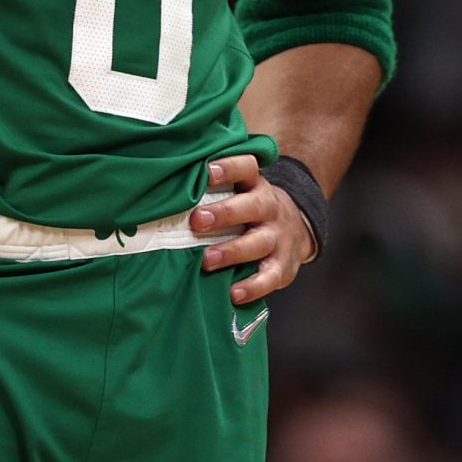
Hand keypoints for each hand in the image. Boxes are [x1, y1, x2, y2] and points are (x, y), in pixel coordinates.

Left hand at [192, 155, 314, 304]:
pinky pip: (269, 277)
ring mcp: (278, 237)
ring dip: (232, 251)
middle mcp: (269, 208)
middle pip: (252, 206)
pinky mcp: (282, 266)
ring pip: (259, 242)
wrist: (297, 230)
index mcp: (255, 186)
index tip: (206, 171)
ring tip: (207, 260)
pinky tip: (233, 293)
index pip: (247, 168)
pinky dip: (253, 287)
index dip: (229, 168)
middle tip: (197, 220)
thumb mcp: (241, 191)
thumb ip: (211, 190)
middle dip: (225, 213)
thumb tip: (164, 189)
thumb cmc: (251, 210)